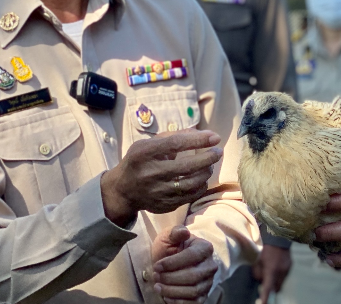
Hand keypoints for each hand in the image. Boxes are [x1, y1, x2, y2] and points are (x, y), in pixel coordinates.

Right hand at [102, 130, 222, 225]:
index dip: (198, 140)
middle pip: (186, 167)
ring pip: (190, 184)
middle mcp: (150, 173)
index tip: (215, 137)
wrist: (122, 190)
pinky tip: (202, 178)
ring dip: (206, 173)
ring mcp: (156, 192)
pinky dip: (200, 186)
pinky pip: (189, 197)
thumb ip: (175, 136)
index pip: (175, 144)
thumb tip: (205, 134)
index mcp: (144, 153)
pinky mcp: (163, 205)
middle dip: (208, 158)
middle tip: (218, 152)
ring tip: (210, 165)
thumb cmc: (140, 160)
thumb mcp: (149, 143)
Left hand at [151, 225, 217, 303]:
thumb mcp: (170, 236)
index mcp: (205, 248)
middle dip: (170, 278)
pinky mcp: (203, 295)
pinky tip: (166, 296)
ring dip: (171, 291)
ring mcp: (208, 282)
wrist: (178, 261)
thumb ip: (175, 232)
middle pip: (192, 276)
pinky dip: (178, 302)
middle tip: (155, 276)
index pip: (191, 257)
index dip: (172, 263)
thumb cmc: (173, 248)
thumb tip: (183, 232)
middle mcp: (210, 266)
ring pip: (192, 291)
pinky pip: (193, 303)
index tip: (156, 266)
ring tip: (157, 287)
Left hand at [252, 244, 290, 302]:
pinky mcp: (290, 266)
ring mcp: (287, 269)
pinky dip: (280, 275)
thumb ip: (257, 273)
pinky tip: (276, 267)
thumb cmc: (266, 249)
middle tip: (266, 283)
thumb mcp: (258, 261)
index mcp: (271, 270)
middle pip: (276, 288)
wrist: (279, 238)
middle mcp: (281, 272)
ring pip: (281, 282)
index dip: (265, 297)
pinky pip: (284, 276)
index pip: (268, 287)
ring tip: (271, 273)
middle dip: (271, 288)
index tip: (264, 303)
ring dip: (276, 281)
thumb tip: (260, 281)